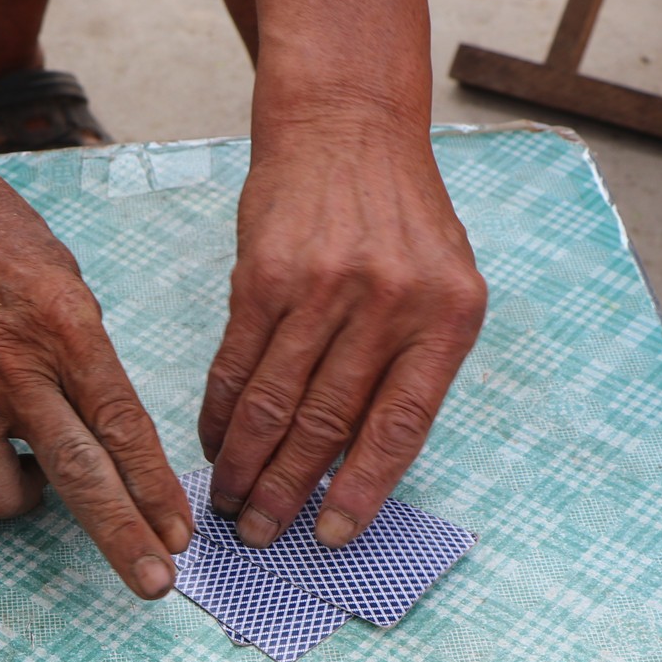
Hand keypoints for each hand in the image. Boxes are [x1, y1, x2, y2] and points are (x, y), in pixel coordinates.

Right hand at [0, 162, 191, 597]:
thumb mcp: (69, 286)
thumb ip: (90, 364)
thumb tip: (114, 444)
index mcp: (65, 330)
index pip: (122, 428)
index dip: (154, 490)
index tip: (179, 536)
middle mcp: (9, 368)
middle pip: (79, 476)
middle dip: (123, 538)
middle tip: (154, 584)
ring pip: (2, 499)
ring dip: (26, 498)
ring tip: (24, 459)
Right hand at [199, 129, 485, 547]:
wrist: (349, 126)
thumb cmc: (399, 215)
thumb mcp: (441, 282)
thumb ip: (413, 364)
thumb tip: (361, 461)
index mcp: (447, 317)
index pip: (400, 426)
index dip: (363, 489)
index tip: (332, 535)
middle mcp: (388, 304)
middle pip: (327, 423)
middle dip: (289, 490)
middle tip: (262, 533)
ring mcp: (323, 288)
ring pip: (276, 402)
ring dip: (246, 464)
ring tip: (229, 503)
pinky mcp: (264, 275)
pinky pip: (238, 362)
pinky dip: (222, 411)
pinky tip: (213, 442)